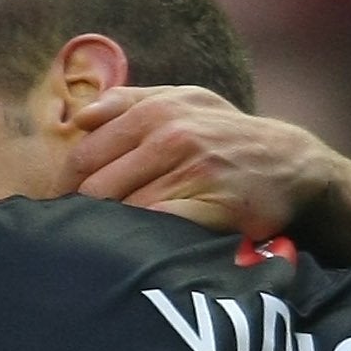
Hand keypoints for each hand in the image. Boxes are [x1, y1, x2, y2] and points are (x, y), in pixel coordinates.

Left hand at [73, 87, 340, 237]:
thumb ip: (128, 103)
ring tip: (108, 243)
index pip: (83, 157)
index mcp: (155, 112)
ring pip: (123, 213)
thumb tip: (78, 117)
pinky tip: (141, 249)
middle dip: (83, 214)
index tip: (60, 208)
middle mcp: (172, 139)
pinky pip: (156, 230)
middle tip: (77, 234)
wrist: (290, 164)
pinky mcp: (212, 209)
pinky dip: (142, 241)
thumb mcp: (184, 101)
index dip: (64, 187)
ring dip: (110, 232)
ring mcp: (193, 174)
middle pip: (97, 189)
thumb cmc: (225, 135)